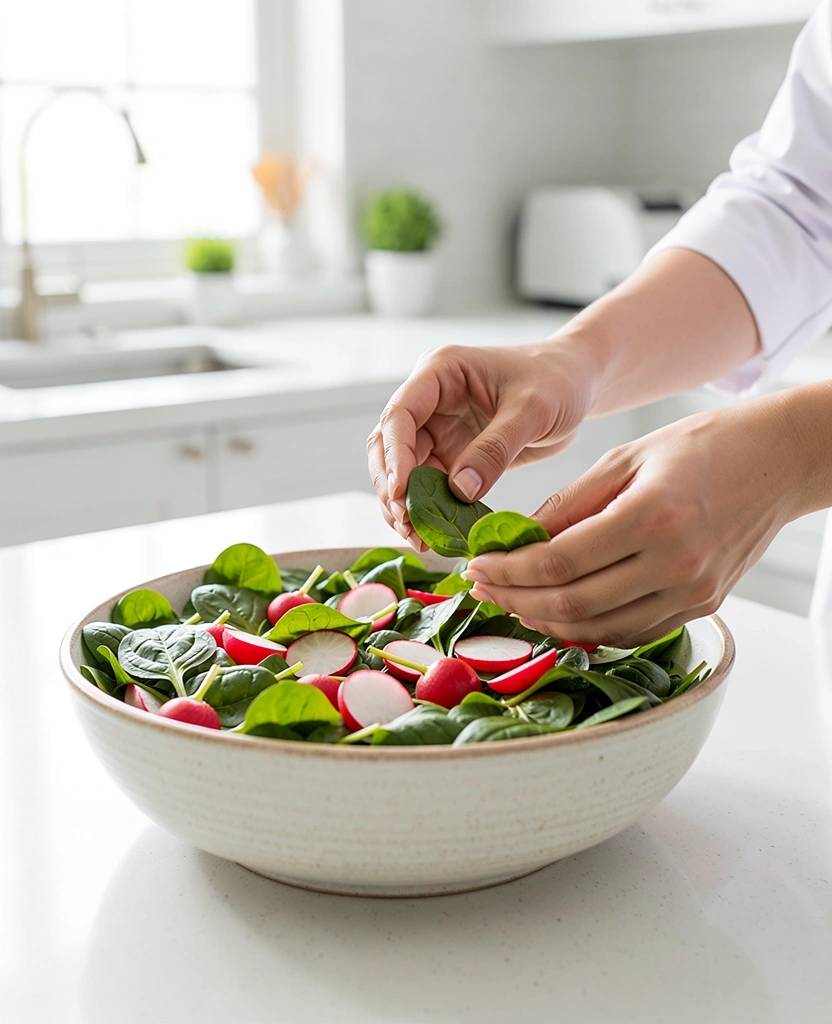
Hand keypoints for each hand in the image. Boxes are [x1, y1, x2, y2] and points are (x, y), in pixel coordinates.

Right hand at [367, 340, 599, 546]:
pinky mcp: (451, 453)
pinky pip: (429, 486)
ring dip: (405, 505)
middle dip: (393, 488)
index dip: (394, 456)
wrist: (577, 383)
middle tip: (408, 526)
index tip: (400, 494)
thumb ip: (495, 448)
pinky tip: (434, 534)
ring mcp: (437, 428)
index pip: (399, 415)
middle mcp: (429, 399)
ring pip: (403, 471)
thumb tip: (459, 491)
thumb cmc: (558, 380)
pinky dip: (428, 510)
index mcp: (440, 372)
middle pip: (389, 446)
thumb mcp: (533, 410)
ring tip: (418, 538)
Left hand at [465, 397, 803, 645]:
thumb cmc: (699, 447)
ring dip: (547, 621)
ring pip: (600, 628)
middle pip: (574, 603)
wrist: (776, 462)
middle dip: (517, 600)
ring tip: (514, 602)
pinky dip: (589, 628)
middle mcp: (675, 563)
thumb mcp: (624, 458)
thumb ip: (569, 504)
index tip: (476, 566)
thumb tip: (518, 540)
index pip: (559, 561)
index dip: (509, 571)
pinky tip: (559, 613)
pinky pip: (632, 631)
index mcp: (651, 516)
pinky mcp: (703, 605)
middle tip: (484, 589)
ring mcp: (693, 592)